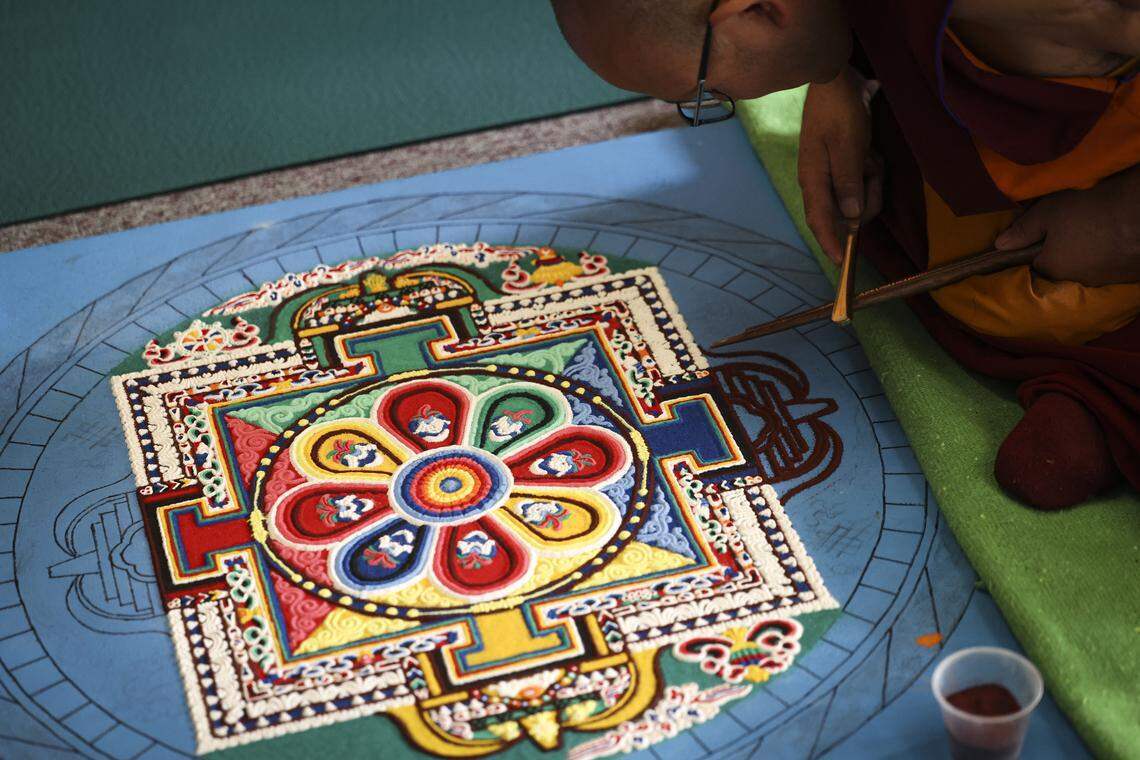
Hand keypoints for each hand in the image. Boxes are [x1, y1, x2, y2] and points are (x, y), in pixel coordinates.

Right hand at [798, 66, 883, 264]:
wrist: (835, 80)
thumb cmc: (839, 111)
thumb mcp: (847, 145)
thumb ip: (848, 182)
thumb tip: (851, 216)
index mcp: (814, 179)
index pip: (819, 220)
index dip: (830, 243)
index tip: (840, 262)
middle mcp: (819, 182)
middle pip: (844, 211)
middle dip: (865, 198)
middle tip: (872, 168)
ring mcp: (830, 174)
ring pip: (857, 196)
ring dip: (871, 180)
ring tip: (871, 154)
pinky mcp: (842, 166)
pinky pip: (862, 180)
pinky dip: (871, 170)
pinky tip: (870, 152)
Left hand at [994, 164, 1139, 285]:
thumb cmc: (1090, 209)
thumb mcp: (1048, 212)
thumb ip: (1023, 229)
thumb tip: (1000, 245)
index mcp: (1053, 268)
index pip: (1036, 262)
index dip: (1039, 244)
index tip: (1047, 229)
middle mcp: (1078, 280)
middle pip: (1063, 265)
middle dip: (1065, 249)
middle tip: (1075, 224)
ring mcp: (1107, 279)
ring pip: (1090, 267)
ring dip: (1091, 253)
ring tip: (1097, 230)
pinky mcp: (1130, 275)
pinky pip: (1113, 266)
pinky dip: (1112, 255)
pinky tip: (1116, 237)